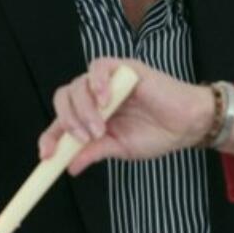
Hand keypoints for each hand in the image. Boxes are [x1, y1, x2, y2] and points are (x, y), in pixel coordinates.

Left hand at [39, 58, 214, 174]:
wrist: (186, 126)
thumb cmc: (156, 134)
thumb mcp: (120, 148)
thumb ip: (94, 152)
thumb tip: (69, 166)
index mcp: (91, 116)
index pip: (61, 121)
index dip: (50, 136)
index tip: (46, 155)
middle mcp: (95, 96)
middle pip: (64, 98)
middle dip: (67, 120)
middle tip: (82, 138)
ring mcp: (108, 81)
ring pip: (78, 85)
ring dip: (84, 110)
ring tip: (101, 128)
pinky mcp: (124, 68)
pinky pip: (99, 66)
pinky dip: (97, 82)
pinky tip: (105, 100)